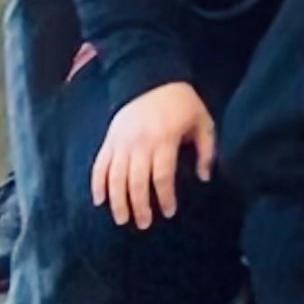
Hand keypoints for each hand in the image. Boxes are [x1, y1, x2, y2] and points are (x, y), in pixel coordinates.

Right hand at [90, 80, 213, 228]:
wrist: (153, 78)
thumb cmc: (183, 104)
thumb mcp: (203, 123)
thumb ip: (206, 151)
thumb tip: (204, 178)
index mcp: (164, 140)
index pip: (161, 176)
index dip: (164, 197)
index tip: (169, 212)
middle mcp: (139, 143)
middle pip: (135, 182)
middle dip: (139, 206)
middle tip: (143, 224)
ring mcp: (121, 142)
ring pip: (114, 178)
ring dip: (117, 201)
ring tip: (122, 219)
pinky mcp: (109, 140)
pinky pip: (99, 166)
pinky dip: (97, 184)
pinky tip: (99, 201)